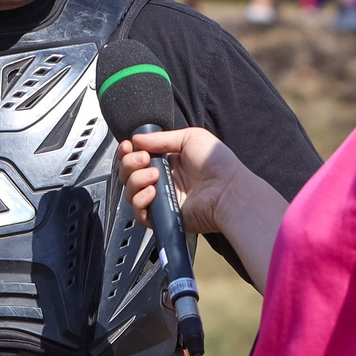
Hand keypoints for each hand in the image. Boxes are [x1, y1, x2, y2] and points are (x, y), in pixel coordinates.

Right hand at [119, 127, 247, 235]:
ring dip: (136, 180)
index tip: (128, 146)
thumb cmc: (217, 164)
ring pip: (130, 193)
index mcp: (167, 162)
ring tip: (154, 175)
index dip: (128, 152)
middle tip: (143, 159)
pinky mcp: (162, 217)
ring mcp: (161, 199)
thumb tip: (137, 138)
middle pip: (128, 175)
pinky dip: (140, 201)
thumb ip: (161, 138)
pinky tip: (152, 191)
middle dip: (129, 164)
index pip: (137, 158)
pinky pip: (139, 213)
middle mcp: (161, 180)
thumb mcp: (190, 138)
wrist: (228, 190)